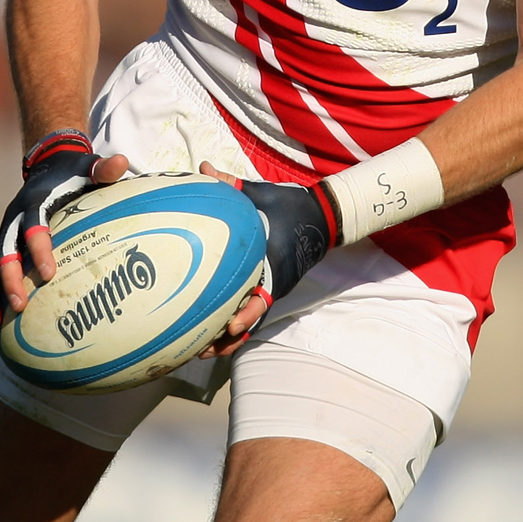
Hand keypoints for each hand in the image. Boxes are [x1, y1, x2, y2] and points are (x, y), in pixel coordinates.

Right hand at [0, 134, 130, 328]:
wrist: (49, 165)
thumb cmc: (74, 171)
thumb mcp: (89, 166)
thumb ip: (103, 168)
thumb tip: (122, 162)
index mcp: (34, 202)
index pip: (34, 227)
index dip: (39, 249)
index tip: (50, 273)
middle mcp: (14, 219)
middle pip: (6, 250)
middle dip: (11, 278)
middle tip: (22, 304)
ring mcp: (6, 232)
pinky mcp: (3, 243)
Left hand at [194, 161, 338, 357]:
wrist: (322, 216)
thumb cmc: (291, 205)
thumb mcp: (262, 193)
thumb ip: (231, 184)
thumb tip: (202, 168)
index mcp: (274, 263)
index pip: (263, 296)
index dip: (247, 314)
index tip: (229, 325)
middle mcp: (274, 283)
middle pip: (252, 319)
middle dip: (228, 339)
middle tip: (202, 351)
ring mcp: (273, 288)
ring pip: (250, 321)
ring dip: (228, 340)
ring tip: (200, 353)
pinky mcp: (269, 289)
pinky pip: (251, 311)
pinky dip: (233, 325)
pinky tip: (210, 334)